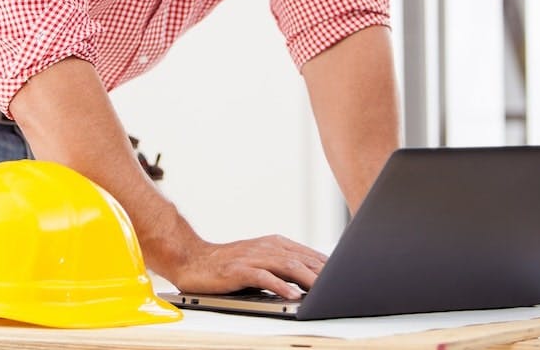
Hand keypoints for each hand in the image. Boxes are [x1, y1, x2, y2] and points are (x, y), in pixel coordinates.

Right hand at [162, 234, 326, 299]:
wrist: (193, 259)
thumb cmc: (227, 264)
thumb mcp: (260, 261)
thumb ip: (283, 266)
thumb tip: (312, 279)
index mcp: (274, 243)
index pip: (307, 255)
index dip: (327, 266)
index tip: (346, 277)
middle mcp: (266, 247)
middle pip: (301, 259)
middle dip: (324, 273)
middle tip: (342, 285)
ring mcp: (252, 257)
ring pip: (287, 266)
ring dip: (307, 278)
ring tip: (323, 290)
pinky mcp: (238, 269)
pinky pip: (263, 277)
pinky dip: (279, 285)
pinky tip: (292, 295)